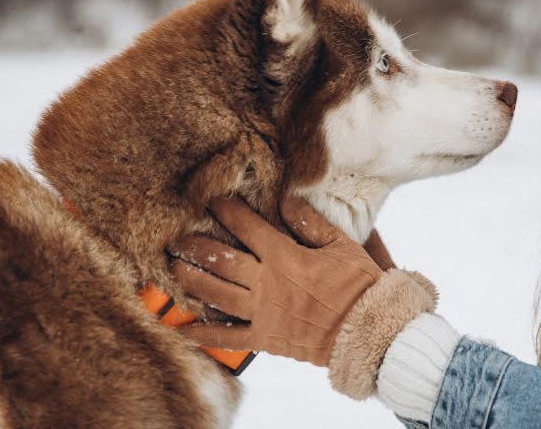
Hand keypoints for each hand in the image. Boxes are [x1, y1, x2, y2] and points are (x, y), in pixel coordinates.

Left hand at [169, 196, 437, 398]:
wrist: (367, 331)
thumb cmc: (358, 285)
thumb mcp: (342, 245)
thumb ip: (311, 223)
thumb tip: (286, 201)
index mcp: (285, 257)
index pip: (248, 228)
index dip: (228, 212)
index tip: (212, 201)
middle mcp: (266, 284)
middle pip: (222, 261)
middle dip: (197, 247)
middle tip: (176, 238)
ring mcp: (262, 313)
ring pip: (217, 295)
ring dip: (192, 281)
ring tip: (174, 269)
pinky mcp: (265, 338)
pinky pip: (229, 338)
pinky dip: (205, 334)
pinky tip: (184, 328)